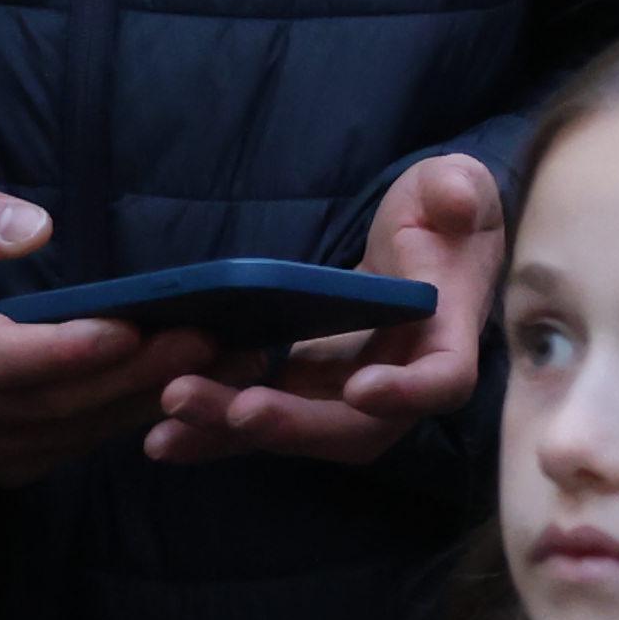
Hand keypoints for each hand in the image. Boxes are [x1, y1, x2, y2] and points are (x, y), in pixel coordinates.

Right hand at [0, 184, 218, 489]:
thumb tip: (33, 229)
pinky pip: (68, 446)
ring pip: (70, 431)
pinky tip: (189, 386)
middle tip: (219, 339)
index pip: (2, 360)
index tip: (134, 326)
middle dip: (140, 372)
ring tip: (232, 362)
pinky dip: (128, 418)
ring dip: (151, 399)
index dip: (70, 350)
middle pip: (53, 402)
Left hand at [144, 156, 504, 467]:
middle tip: (234, 408)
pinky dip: (215, 429)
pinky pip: (264, 417)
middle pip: (354, 427)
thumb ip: (458, 192)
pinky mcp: (306, 388)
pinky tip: (160, 433)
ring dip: (236, 433)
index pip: (442, 379)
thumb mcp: (455, 186)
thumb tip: (457, 205)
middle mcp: (401, 379)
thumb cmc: (443, 210)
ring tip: (170, 423)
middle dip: (293, 424)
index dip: (407, 392)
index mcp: (447, 332)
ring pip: (299, 431)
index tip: (361, 389)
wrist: (424, 241)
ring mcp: (349, 391)